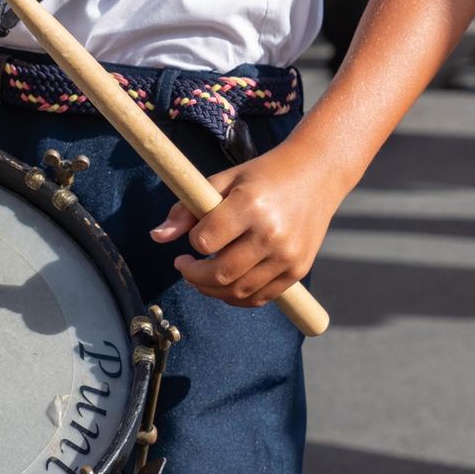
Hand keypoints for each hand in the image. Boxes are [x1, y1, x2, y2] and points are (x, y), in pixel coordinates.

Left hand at [149, 140, 343, 307]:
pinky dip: (237, 298)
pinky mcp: (298, 270)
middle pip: (220, 274)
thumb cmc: (265, 176)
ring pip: (238, 292)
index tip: (193, 240)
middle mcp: (271, 234)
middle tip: (185, 266)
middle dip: (194, 276)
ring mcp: (287, 256)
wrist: (317, 175)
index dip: (193, 244)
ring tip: (202, 277)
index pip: (205, 241)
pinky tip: (226, 285)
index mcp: (250, 205)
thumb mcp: (224, 180)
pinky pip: (260, 298)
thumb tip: (157, 237)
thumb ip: (187, 208)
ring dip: (211, 290)